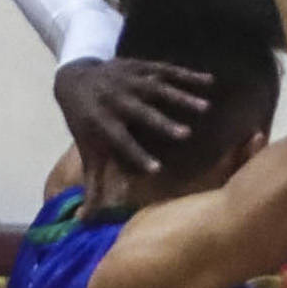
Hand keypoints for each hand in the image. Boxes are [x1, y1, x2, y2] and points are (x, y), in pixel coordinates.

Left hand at [55, 56, 209, 176]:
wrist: (75, 80)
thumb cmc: (86, 125)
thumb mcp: (88, 152)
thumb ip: (92, 186)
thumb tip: (85, 221)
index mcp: (101, 123)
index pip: (120, 141)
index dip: (137, 155)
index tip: (157, 171)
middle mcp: (115, 99)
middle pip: (140, 112)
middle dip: (162, 122)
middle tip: (185, 135)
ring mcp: (130, 80)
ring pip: (157, 88)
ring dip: (181, 96)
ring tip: (206, 108)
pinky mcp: (142, 66)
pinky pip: (167, 69)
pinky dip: (188, 75)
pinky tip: (211, 82)